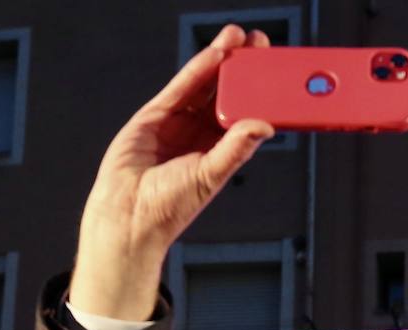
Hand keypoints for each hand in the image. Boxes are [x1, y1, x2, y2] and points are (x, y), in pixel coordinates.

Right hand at [68, 25, 275, 319]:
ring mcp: (178, 124)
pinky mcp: (155, 116)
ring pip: (204, 86)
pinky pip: (181, 88)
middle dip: (243, 68)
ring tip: (239, 37)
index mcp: (221, 153)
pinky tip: (214, 53)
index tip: (278, 73)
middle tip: (262, 43)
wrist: (129, 214)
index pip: (245, 115)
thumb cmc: (170, 206)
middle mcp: (202, 136)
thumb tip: (265, 126)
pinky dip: (197, 70)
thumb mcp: (210, 175)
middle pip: (226, 94)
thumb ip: (235, 149)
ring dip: (221, 60)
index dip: (260, 94)